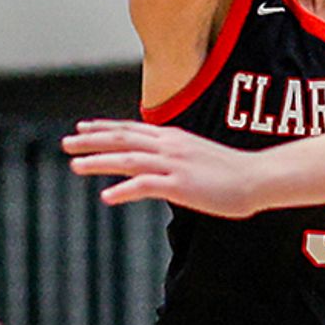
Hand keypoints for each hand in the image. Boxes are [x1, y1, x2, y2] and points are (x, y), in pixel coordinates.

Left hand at [65, 118, 268, 216]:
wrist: (258, 177)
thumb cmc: (230, 172)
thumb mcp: (196, 157)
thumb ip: (174, 157)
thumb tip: (156, 167)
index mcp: (172, 138)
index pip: (131, 129)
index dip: (104, 128)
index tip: (82, 128)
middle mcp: (169, 146)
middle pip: (123, 138)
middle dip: (92, 140)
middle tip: (66, 143)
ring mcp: (174, 164)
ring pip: (129, 158)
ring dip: (100, 161)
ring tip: (75, 166)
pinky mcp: (181, 185)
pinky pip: (146, 186)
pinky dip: (124, 190)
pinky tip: (106, 196)